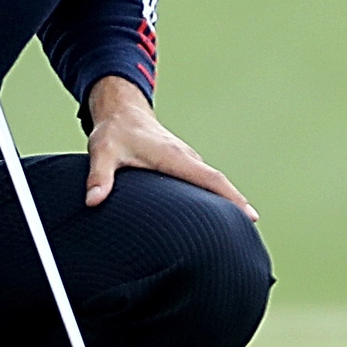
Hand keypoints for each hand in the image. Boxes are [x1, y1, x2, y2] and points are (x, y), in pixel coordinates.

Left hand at [83, 78, 255, 217]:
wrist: (121, 111)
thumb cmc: (114, 132)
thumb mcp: (103, 152)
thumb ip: (99, 177)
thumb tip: (93, 201)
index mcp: (174, 157)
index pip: (210, 179)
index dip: (232, 198)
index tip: (251, 217)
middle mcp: (186, 158)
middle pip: (219, 185)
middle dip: (237, 207)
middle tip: (253, 235)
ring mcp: (186, 160)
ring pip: (212, 183)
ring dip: (227, 203)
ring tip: (241, 234)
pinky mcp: (182, 163)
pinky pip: (204, 181)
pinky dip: (215, 196)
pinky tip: (217, 217)